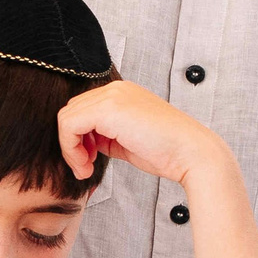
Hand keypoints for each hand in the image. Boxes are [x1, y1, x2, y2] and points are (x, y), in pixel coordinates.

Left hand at [58, 80, 230, 188]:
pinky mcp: (108, 109)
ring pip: (66, 118)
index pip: (83, 109)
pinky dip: (70, 149)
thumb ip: (105, 135)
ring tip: (86, 168)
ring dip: (70, 148)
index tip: (89, 159)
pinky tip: (87, 165)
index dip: (78, 136)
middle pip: (72, 111)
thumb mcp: (127, 139)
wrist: (191, 153)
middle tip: (85, 166)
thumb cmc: (166, 151)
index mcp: (122, 93)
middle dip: (72, 142)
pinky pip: (68, 126)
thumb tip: (84, 141)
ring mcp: (112, 96)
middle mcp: (116, 89)